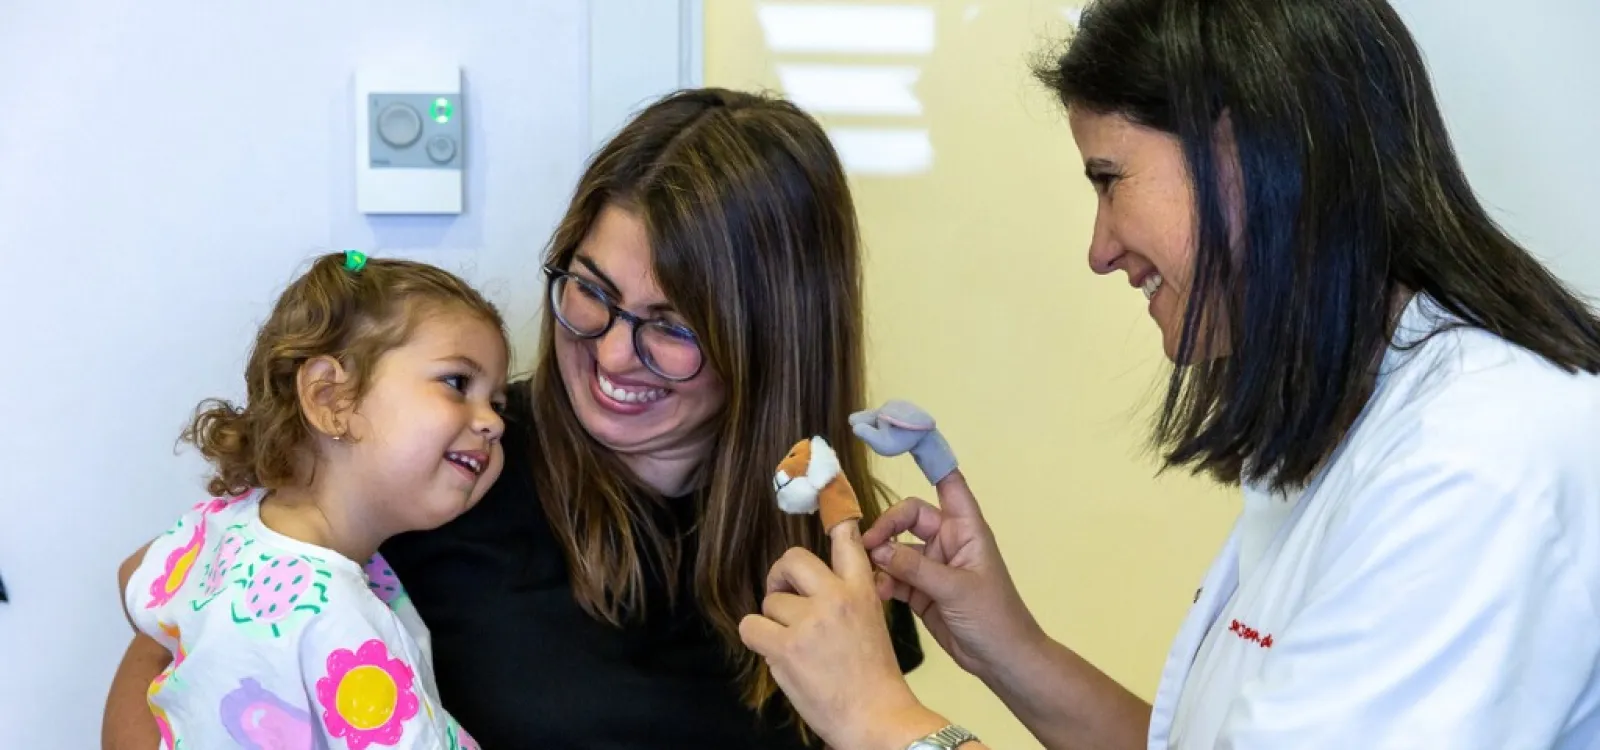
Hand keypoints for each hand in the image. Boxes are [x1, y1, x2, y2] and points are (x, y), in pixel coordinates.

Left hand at [740, 522, 949, 749]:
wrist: (876, 717)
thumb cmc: (873, 676)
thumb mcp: (872, 622)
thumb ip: (850, 595)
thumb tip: (821, 580)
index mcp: (860, 591)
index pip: (847, 541)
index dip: (835, 516)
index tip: (827, 489)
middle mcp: (835, 598)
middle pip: (791, 560)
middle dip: (781, 576)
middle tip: (784, 595)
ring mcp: (809, 622)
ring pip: (770, 600)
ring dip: (774, 620)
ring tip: (793, 643)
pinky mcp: (785, 647)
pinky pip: (751, 626)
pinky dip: (757, 638)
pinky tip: (775, 652)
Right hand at [863, 472, 1043, 680]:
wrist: (1000, 659)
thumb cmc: (993, 616)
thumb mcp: (956, 589)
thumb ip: (915, 568)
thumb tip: (878, 550)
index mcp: (965, 529)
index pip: (947, 482)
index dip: (929, 457)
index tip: (902, 437)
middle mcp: (947, 541)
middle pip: (908, 517)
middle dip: (886, 528)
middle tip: (868, 547)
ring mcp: (932, 566)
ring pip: (896, 548)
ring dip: (881, 559)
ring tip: (870, 575)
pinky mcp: (921, 590)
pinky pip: (893, 575)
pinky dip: (882, 581)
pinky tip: (877, 593)